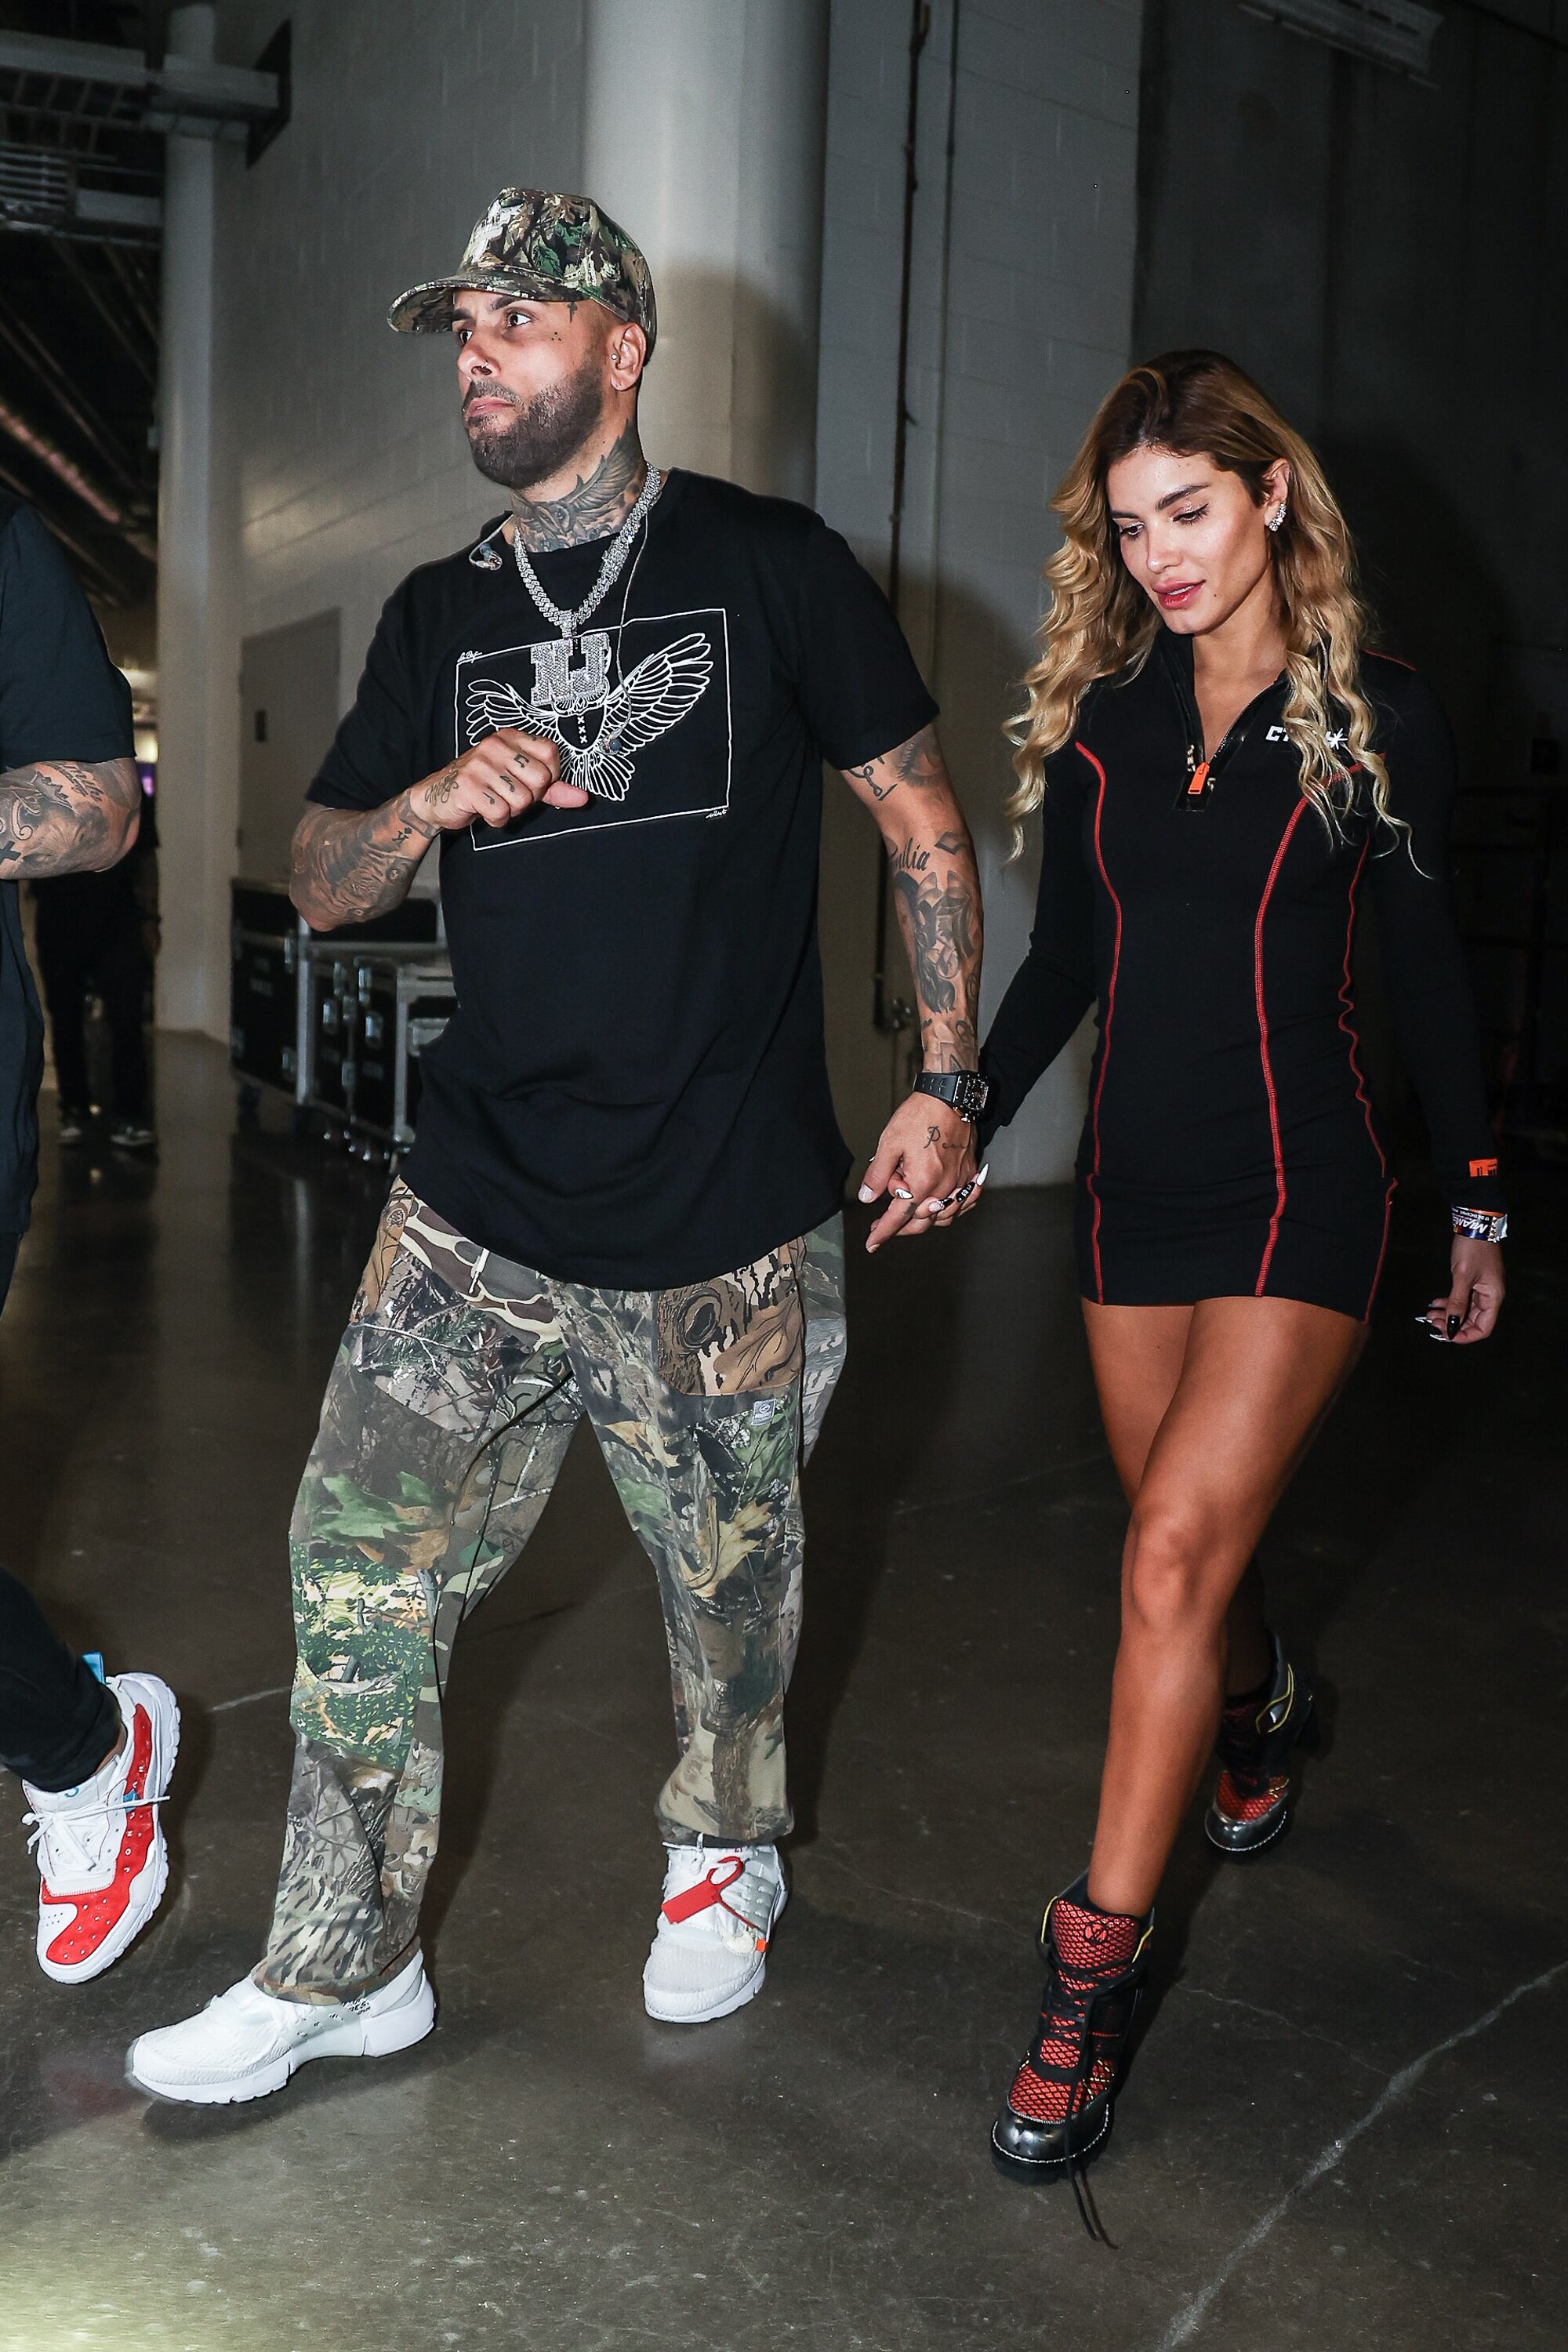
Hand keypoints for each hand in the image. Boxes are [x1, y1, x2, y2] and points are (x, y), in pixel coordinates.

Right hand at [408, 730, 589, 832]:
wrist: (438, 798)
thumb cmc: (483, 787)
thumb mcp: (519, 781)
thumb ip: (553, 788)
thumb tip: (583, 798)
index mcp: (510, 738)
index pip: (551, 753)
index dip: (549, 777)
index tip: (532, 783)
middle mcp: (495, 746)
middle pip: (540, 779)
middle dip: (530, 798)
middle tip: (509, 795)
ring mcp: (480, 765)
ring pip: (522, 800)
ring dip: (511, 811)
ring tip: (495, 801)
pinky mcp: (469, 786)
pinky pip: (502, 812)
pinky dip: (496, 819)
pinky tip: (484, 810)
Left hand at [859, 1092, 981, 1252]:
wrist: (949, 1096)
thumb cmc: (920, 1116)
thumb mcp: (889, 1144)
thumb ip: (878, 1175)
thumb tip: (868, 1197)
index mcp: (923, 1182)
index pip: (900, 1217)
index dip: (884, 1232)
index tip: (872, 1243)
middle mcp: (945, 1187)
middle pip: (922, 1221)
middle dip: (901, 1227)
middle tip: (883, 1225)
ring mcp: (960, 1181)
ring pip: (944, 1216)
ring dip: (924, 1220)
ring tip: (907, 1213)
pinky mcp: (970, 1173)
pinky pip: (963, 1203)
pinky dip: (951, 1210)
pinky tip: (940, 1206)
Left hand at [1418, 1236, 1503, 1344]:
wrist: (1474, 1224)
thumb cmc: (1473, 1248)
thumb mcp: (1462, 1277)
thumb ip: (1457, 1302)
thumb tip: (1452, 1324)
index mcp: (1493, 1297)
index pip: (1483, 1328)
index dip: (1466, 1336)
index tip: (1447, 1335)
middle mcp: (1490, 1295)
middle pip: (1473, 1321)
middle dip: (1453, 1324)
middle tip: (1433, 1324)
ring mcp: (1481, 1288)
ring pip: (1464, 1310)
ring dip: (1448, 1314)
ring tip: (1430, 1314)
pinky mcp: (1473, 1281)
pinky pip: (1461, 1298)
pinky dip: (1449, 1302)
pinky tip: (1435, 1302)